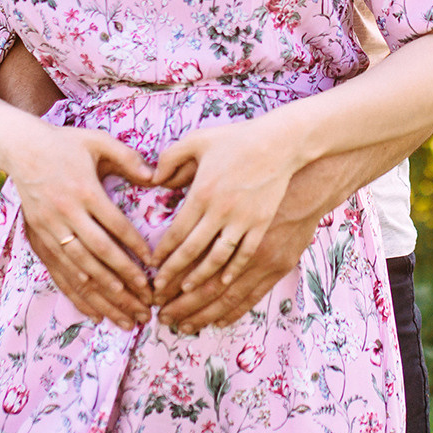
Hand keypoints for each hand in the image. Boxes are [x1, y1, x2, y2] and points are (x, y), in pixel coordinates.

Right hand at [3, 124, 156, 330]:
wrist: (21, 150)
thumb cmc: (65, 144)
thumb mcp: (98, 141)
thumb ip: (128, 158)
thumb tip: (156, 177)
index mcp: (84, 191)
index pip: (114, 226)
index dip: (134, 248)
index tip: (153, 267)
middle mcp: (66, 214)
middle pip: (99, 255)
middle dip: (125, 281)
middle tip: (147, 302)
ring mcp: (50, 230)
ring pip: (80, 271)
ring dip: (106, 296)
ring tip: (129, 317)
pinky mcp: (40, 240)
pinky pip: (61, 275)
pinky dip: (78, 297)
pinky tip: (97, 314)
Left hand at [150, 118, 304, 317]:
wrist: (280, 143)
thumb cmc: (237, 140)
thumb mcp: (197, 140)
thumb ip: (170, 158)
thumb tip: (152, 179)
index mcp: (203, 192)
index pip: (177, 231)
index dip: (163, 253)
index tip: (153, 267)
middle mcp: (221, 211)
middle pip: (193, 251)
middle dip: (174, 274)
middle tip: (160, 290)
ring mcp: (244, 220)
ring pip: (218, 258)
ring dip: (201, 279)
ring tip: (187, 292)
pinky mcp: (262, 224)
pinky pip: (245, 254)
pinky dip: (232, 270)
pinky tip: (222, 282)